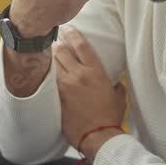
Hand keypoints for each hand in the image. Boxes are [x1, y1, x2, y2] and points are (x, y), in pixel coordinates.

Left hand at [54, 27, 126, 154]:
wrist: (97, 135)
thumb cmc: (109, 116)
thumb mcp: (119, 94)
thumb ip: (115, 82)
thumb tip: (114, 79)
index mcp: (95, 72)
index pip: (81, 45)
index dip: (73, 34)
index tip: (68, 28)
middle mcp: (78, 75)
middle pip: (62, 51)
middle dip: (58, 44)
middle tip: (56, 41)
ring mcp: (65, 86)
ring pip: (53, 64)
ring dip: (51, 58)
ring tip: (49, 55)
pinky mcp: (57, 97)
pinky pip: (50, 80)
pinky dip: (49, 74)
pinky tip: (47, 73)